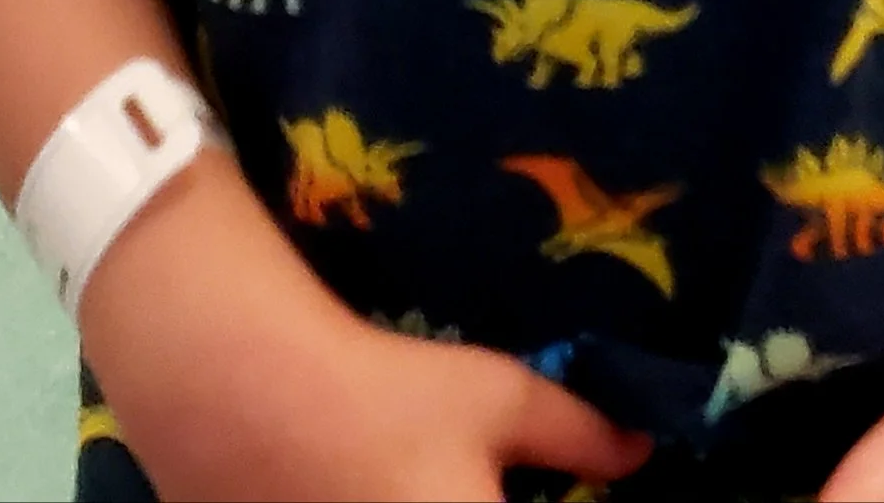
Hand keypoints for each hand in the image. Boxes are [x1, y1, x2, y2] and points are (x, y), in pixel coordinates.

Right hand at [79, 155, 650, 499]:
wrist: (243, 397)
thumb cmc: (386, 392)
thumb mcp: (497, 399)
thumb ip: (580, 434)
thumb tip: (640, 453)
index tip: (555, 487)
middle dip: (495, 499)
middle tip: (494, 478)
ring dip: (442, 500)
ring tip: (432, 472)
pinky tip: (379, 483)